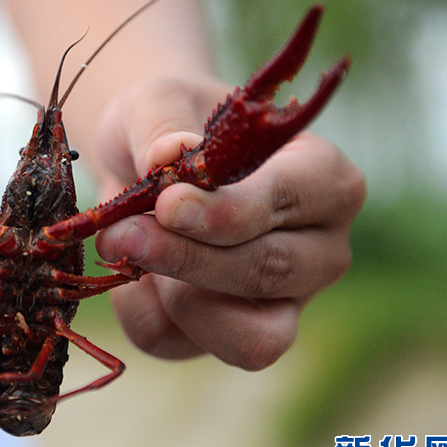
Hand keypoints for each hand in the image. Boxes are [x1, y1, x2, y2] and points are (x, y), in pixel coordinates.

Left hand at [93, 78, 365, 369]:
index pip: (294, 203)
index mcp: (325, 181)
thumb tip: (171, 155)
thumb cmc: (166, 125)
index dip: (230, 212)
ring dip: (171, 294)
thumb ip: (164, 125)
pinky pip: (179, 344)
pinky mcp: (226, 337)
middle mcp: (320, 250)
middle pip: (269, 272)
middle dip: (187, 257)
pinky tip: (129, 271)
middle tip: (122, 232)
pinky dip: (140, 311)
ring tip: (123, 243)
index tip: (168, 203)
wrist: (138, 161)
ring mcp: (283, 304)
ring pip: (245, 335)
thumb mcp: (157, 102)